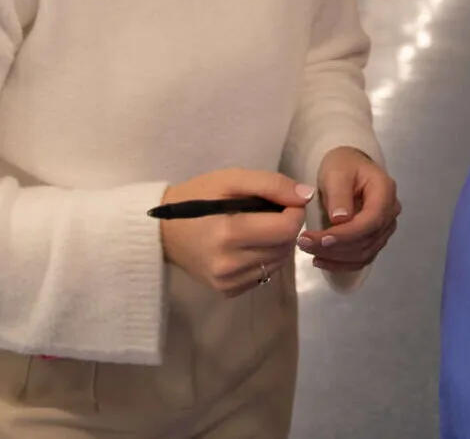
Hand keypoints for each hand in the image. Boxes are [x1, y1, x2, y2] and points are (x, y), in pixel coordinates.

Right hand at [158, 170, 311, 297]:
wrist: (163, 230)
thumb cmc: (197, 197)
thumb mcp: (231, 179)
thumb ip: (271, 184)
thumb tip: (305, 196)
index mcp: (230, 233)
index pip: (287, 229)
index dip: (294, 212)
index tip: (284, 201)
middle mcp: (230, 264)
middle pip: (286, 247)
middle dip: (287, 227)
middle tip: (269, 212)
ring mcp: (227, 282)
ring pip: (278, 263)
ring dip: (278, 243)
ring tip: (258, 227)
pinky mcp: (227, 291)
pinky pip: (264, 275)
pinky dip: (265, 258)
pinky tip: (248, 245)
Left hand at [298, 148, 399, 272]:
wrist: (349, 168)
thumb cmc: (342, 166)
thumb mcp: (336, 172)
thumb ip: (339, 194)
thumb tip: (340, 220)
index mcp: (385, 191)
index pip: (371, 220)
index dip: (347, 234)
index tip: (321, 239)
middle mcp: (390, 212)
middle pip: (367, 239)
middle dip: (335, 246)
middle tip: (304, 243)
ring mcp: (384, 228)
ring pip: (364, 252)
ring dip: (335, 257)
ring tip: (307, 250)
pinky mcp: (375, 239)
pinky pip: (362, 258)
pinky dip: (341, 264)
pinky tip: (320, 261)